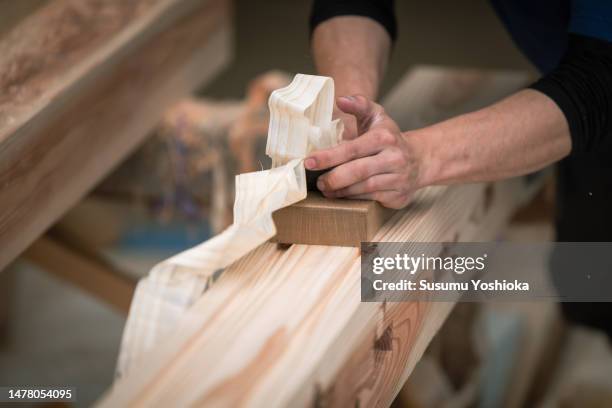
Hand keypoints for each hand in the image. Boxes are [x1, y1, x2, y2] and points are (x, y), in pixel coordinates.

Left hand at [305, 95, 422, 208]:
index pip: (352, 148)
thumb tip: (340, 100)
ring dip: (341, 191)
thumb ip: (359, 104)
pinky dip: (354, 198)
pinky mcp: (399, 196)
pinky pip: (372, 199)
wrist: (420, 159)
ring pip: (364, 188)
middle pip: (358, 171)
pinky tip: (342, 195)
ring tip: (326, 189)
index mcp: (385, 137)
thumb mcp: (377, 117)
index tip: (309, 162)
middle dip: (333, 178)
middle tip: (318, 182)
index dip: (329, 157)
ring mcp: (398, 179)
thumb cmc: (390, 137)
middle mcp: (394, 158)